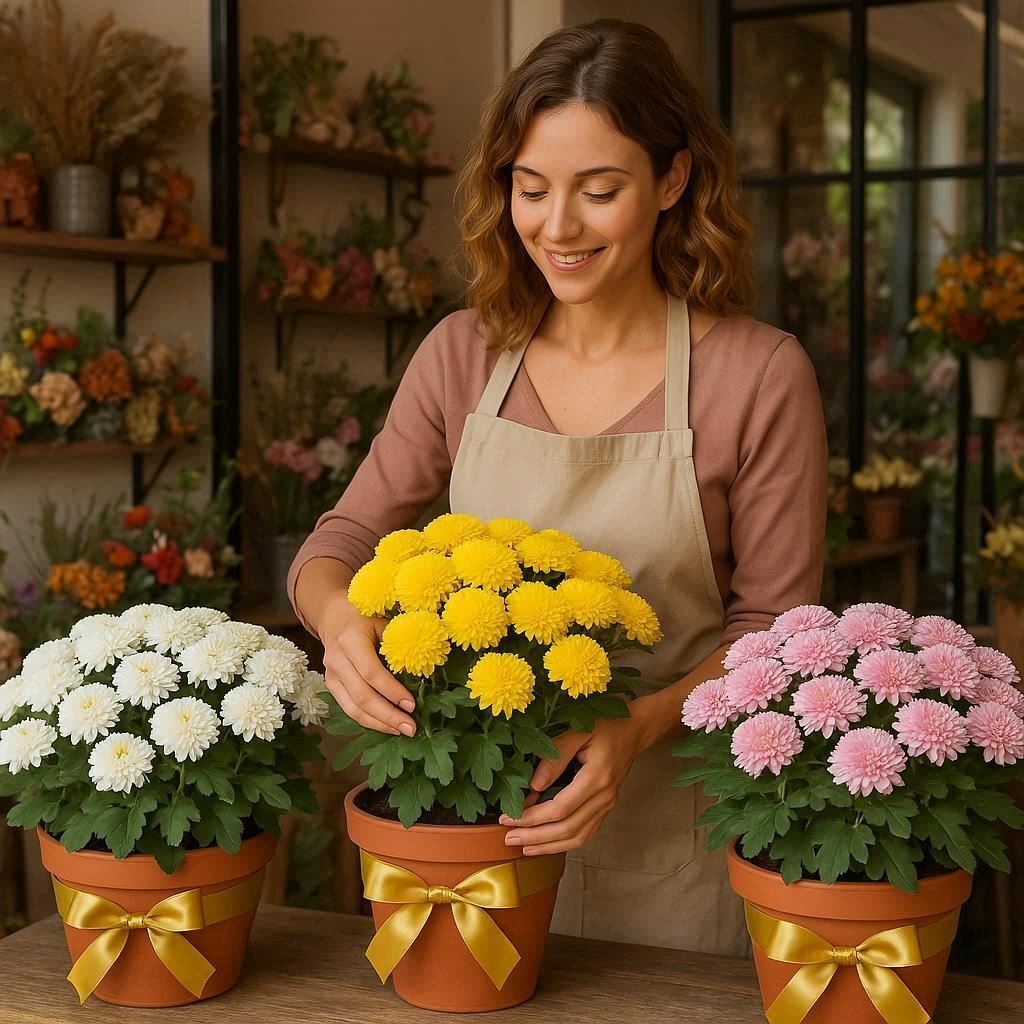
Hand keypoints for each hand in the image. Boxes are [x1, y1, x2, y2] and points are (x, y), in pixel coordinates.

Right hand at [318, 592, 416, 736]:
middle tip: (411, 728)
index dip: (392, 691)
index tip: (412, 705)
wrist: (335, 617)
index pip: (372, 672)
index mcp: (351, 640)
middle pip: (362, 696)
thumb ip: (399, 644)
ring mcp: (331, 675)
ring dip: (379, 724)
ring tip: (401, 731)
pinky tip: (387, 726)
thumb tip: (424, 670)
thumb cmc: (366, 618)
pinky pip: (349, 708)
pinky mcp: (331, 686)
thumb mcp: (384, 623)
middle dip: (388, 715)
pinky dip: (368, 720)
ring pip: (353, 708)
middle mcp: (337, 659)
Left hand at [499, 714, 647, 855]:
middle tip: (509, 838)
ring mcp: (608, 805)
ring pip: (577, 837)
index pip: (560, 809)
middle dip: (535, 837)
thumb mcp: (577, 731)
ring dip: (549, 846)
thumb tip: (533, 785)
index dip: (533, 818)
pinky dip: (564, 842)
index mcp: (597, 777)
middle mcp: (605, 797)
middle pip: (567, 829)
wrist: (634, 730)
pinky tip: (546, 844)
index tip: (508, 818)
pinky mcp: (606, 808)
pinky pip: (586, 833)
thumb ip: (555, 756)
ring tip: (523, 847)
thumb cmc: (605, 725)